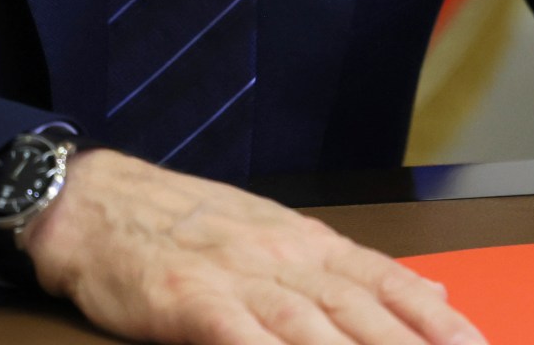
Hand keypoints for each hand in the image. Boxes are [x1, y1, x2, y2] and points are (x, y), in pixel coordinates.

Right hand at [21, 148, 484, 344]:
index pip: (388, 283)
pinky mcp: (187, 298)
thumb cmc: (185, 223)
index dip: (436, 320)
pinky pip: (235, 333)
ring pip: (309, 326)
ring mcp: (235, 277)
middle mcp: (281, 257)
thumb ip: (351, 270)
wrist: (97, 202)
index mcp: (307, 242)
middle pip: (360, 311)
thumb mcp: (278, 233)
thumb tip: (432, 294)